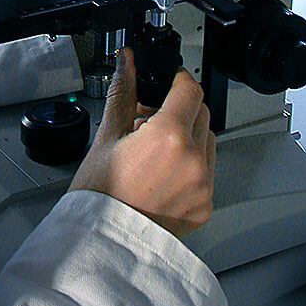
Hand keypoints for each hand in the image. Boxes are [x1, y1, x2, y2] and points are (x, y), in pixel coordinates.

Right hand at [70, 48, 215, 237]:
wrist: (100, 243)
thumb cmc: (98, 197)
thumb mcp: (107, 137)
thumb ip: (123, 93)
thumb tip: (127, 62)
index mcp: (169, 138)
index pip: (190, 90)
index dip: (177, 81)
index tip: (168, 83)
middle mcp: (193, 161)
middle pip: (201, 114)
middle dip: (179, 111)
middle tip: (150, 123)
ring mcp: (202, 186)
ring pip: (207, 142)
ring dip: (188, 139)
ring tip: (154, 154)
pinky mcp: (204, 206)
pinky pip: (207, 173)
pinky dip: (191, 168)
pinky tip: (162, 176)